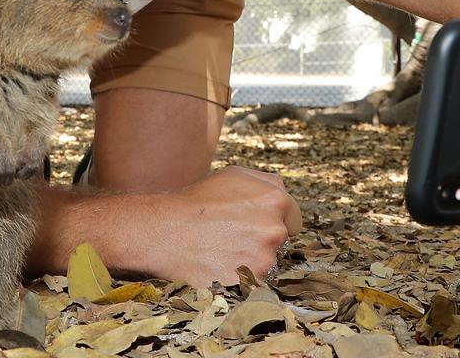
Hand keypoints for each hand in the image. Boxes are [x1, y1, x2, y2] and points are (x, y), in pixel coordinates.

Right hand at [151, 166, 302, 285]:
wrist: (165, 231)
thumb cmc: (198, 201)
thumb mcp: (234, 175)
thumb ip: (267, 183)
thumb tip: (285, 196)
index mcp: (276, 200)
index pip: (294, 218)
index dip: (274, 220)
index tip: (254, 224)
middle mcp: (275, 229)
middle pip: (281, 242)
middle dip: (263, 240)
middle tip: (233, 237)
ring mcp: (263, 259)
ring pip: (267, 263)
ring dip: (251, 261)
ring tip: (222, 250)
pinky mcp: (248, 283)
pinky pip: (253, 283)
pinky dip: (240, 278)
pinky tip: (220, 265)